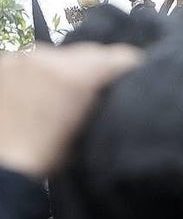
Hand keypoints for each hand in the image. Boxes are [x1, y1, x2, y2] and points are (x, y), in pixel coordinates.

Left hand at [0, 44, 141, 177]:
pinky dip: (37, 72)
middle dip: (95, 67)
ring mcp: (22, 58)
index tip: (133, 74)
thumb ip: (107, 96)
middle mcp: (50, 58)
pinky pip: (32, 60)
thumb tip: (118, 84)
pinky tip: (35, 92)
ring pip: (60, 54)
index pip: (120, 56)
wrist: (2, 167)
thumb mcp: (91, 127)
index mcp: (78, 76)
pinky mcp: (4, 63)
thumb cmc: (47, 155)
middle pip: (89, 51)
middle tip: (92, 89)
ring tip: (59, 92)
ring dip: (64, 68)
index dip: (130, 66)